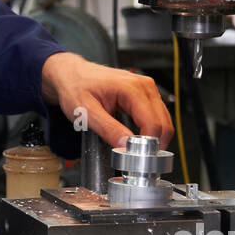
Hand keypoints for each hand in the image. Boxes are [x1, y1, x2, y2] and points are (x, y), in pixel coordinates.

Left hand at [40, 51, 173, 148]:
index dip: (148, 145)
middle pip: (163, 124)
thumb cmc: (76, 87)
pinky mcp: (145, 95)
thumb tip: (126, 145)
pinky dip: (152, 131)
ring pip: (163, 122)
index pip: (153, 123)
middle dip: (154, 145)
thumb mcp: (86, 112)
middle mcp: (144, 86)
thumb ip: (108, 129)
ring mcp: (147, 89)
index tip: (137, 159)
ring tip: (137, 151)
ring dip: (155, 139)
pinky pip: (157, 117)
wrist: (71, 75)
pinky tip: (139, 140)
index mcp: (132, 88)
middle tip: (138, 159)